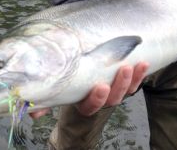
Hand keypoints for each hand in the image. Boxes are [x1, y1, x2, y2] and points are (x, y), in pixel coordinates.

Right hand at [29, 62, 148, 118]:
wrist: (79, 84)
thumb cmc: (65, 88)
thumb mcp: (54, 96)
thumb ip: (44, 104)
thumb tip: (33, 113)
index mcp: (83, 104)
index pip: (91, 106)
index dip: (97, 99)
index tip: (99, 86)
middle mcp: (99, 100)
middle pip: (113, 98)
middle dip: (119, 85)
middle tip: (122, 68)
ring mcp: (111, 93)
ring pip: (125, 91)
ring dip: (131, 79)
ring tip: (135, 64)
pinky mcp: (120, 85)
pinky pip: (133, 84)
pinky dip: (139, 75)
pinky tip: (142, 63)